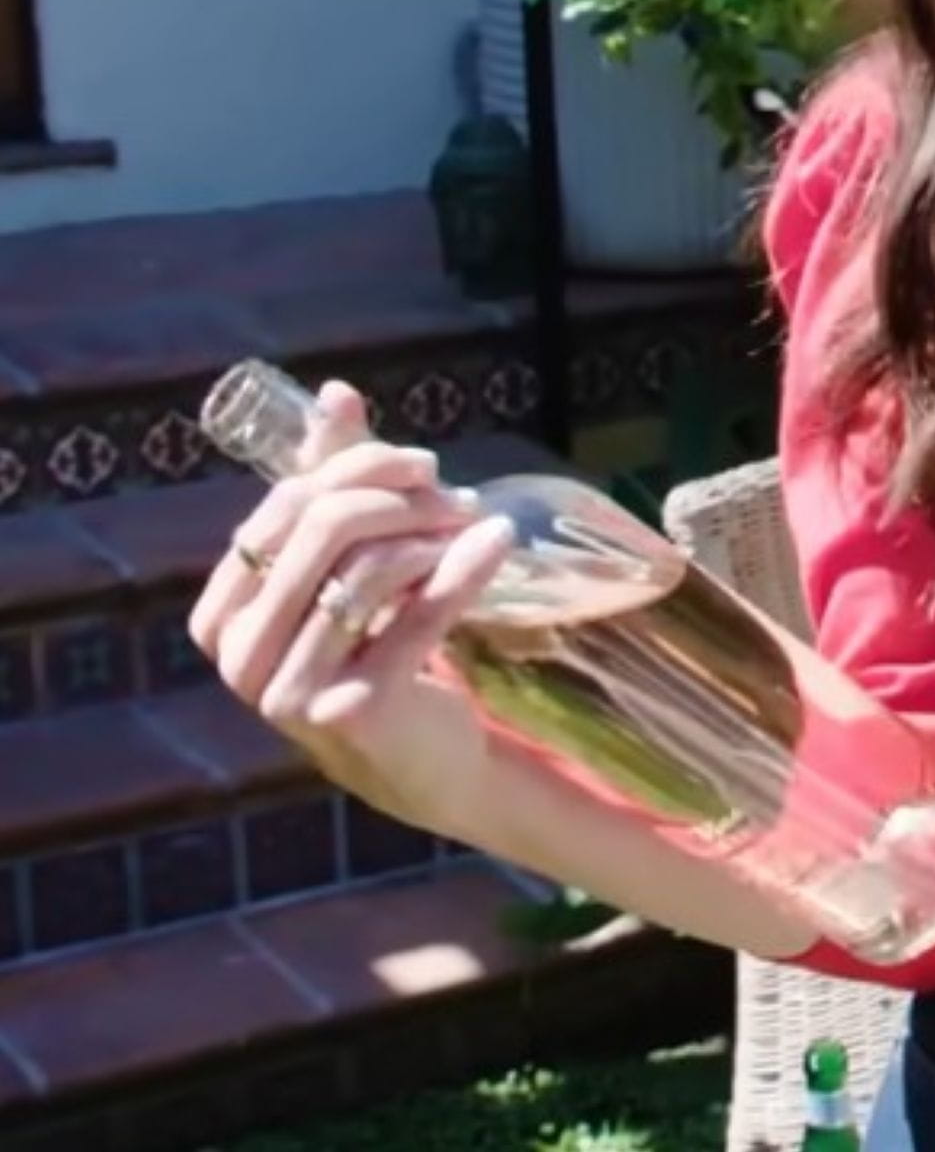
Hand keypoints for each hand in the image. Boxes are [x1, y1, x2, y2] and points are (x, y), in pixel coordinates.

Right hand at [187, 381, 517, 835]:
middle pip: (322, 531)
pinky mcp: (358, 711)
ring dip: (434, 533)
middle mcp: (241, 659)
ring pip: (369, 570)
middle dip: (399, 496)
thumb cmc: (375, 649)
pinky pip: (418, 615)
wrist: (421, 758)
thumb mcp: (346, 568)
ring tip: (474, 525)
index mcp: (220, 618)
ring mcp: (293, 692)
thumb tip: (335, 393)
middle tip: (456, 493)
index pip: (282, 509)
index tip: (423, 465)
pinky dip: (465, 567)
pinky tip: (497, 541)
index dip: (356, 470)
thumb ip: (334, 485)